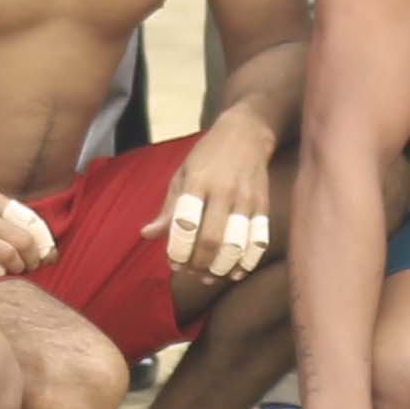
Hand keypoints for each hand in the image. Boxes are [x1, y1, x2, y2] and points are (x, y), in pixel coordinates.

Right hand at [0, 177, 55, 282]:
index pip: (32, 222)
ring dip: (17, 269)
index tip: (48, 256)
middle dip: (33, 259)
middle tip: (30, 267)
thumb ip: (10, 220)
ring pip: (8, 256)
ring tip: (14, 272)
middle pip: (24, 241)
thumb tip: (45, 246)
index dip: (45, 243)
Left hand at [155, 117, 279, 305]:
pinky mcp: (263, 206)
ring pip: (236, 244)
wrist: (246, 133)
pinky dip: (247, 262)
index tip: (173, 261)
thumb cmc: (207, 156)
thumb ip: (168, 208)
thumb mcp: (182, 174)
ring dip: (221, 267)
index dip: (179, 249)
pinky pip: (258, 241)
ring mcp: (247, 200)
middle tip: (190, 272)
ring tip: (209, 275)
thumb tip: (146, 235)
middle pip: (212, 239)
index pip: (186, 223)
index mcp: (198, 181)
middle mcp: (224, 191)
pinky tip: (235, 271)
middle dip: (199, 263)